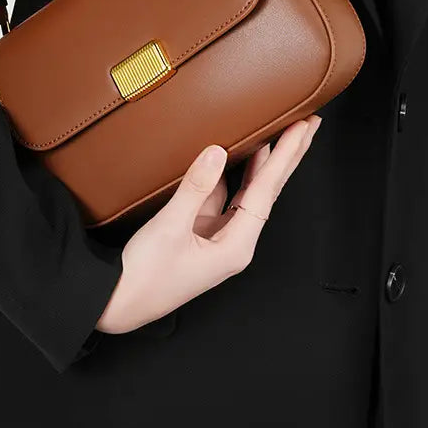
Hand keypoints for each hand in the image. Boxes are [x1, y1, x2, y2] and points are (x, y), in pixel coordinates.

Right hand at [96, 116, 321, 333]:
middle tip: (308, 123)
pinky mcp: (199, 231)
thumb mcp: (170, 228)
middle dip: (288, 157)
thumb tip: (216, 152)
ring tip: (280, 130)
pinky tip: (235, 152)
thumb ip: (195, 188)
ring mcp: (217, 235)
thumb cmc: (145, 277)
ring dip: (262, 161)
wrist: (119, 304)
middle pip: (267, 190)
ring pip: (247, 191)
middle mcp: (234, 241)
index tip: (301, 128)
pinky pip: (222, 195)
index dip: (284, 156)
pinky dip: (230, 172)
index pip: (266, 192)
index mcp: (236, 246)